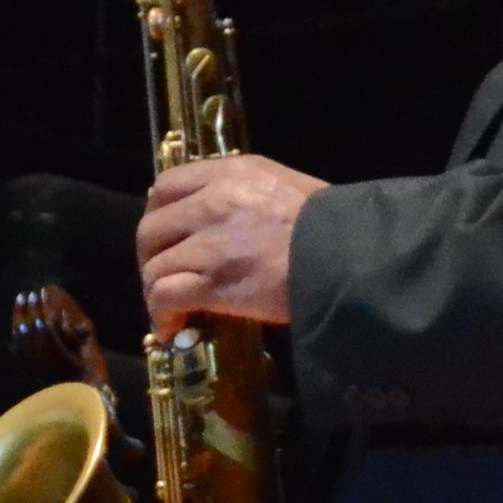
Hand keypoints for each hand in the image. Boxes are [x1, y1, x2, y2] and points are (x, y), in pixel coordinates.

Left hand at [138, 155, 323, 327]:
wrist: (351, 257)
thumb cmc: (333, 228)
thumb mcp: (286, 190)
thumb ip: (248, 197)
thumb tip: (226, 224)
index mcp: (231, 173)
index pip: (168, 185)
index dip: (158, 214)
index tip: (166, 235)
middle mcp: (212, 201)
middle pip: (151, 227)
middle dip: (151, 256)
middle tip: (165, 276)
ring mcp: (209, 243)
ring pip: (154, 267)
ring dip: (156, 292)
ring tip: (171, 311)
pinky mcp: (212, 282)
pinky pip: (165, 297)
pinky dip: (163, 316)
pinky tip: (173, 329)